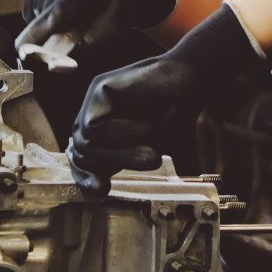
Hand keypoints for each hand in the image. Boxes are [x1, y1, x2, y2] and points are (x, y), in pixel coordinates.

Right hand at [15, 0, 176, 71]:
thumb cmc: (118, 11)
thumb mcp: (111, 30)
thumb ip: (83, 47)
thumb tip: (52, 66)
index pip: (58, 12)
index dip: (38, 33)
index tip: (21, 51)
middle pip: (43, 14)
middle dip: (47, 35)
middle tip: (73, 34)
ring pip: (33, 12)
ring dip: (46, 24)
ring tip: (72, 17)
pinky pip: (31, 5)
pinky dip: (41, 14)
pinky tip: (62, 9)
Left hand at [68, 5, 261, 195]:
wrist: (191, 80)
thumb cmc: (173, 116)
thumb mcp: (145, 149)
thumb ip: (119, 161)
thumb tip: (95, 187)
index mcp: (103, 130)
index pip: (81, 159)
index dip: (85, 178)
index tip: (103, 191)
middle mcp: (94, 113)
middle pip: (80, 153)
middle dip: (108, 166)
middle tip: (145, 164)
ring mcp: (94, 99)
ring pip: (85, 142)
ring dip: (119, 154)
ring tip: (152, 153)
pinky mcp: (99, 87)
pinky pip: (93, 125)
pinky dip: (119, 134)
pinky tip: (145, 126)